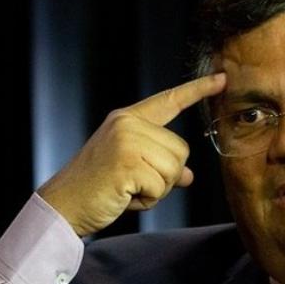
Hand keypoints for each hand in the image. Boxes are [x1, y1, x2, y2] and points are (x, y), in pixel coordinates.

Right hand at [37, 73, 225, 236]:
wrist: (62, 205)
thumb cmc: (96, 188)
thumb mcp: (132, 169)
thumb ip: (161, 165)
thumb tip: (187, 175)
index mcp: (128, 118)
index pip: (169, 101)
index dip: (197, 90)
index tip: (222, 78)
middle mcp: (128, 123)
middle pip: (181, 150)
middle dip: (165, 176)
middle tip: (133, 183)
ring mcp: (127, 140)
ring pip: (175, 169)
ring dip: (157, 189)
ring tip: (128, 189)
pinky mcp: (127, 162)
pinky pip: (161, 186)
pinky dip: (148, 199)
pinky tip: (125, 196)